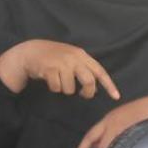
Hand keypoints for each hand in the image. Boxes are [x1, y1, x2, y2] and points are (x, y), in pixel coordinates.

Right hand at [0, 39, 119, 98]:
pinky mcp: (49, 68)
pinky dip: (54, 88)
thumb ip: (85, 71)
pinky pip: (57, 88)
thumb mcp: (72, 59)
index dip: (109, 85)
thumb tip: (95, 90)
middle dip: (87, 92)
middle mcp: (74, 58)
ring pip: (71, 88)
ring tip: (60, 82)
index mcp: (82, 55)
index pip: (100, 72)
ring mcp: (61, 62)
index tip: (116, 97)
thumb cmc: (55, 58)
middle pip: (88, 81)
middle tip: (82, 94)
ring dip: (66, 90)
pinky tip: (50, 80)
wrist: (31, 51)